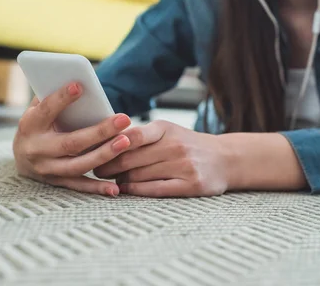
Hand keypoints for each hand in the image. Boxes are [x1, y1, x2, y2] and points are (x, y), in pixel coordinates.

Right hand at [12, 82, 132, 196]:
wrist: (21, 157)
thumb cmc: (39, 123)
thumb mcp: (39, 108)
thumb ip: (55, 97)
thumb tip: (81, 83)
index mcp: (30, 125)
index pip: (47, 110)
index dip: (62, 98)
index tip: (80, 86)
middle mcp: (37, 149)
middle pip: (71, 142)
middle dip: (99, 131)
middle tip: (124, 118)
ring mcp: (47, 169)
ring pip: (78, 165)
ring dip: (104, 155)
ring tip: (126, 142)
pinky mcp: (57, 182)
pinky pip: (79, 186)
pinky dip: (97, 188)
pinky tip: (115, 189)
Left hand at [93, 120, 232, 197]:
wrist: (226, 158)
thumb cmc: (187, 145)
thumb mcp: (168, 131)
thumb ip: (141, 135)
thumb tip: (103, 140)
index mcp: (166, 128)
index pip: (132, 135)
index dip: (109, 144)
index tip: (93, 151)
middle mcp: (175, 145)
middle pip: (130, 158)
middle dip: (108, 165)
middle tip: (95, 170)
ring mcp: (183, 166)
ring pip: (139, 175)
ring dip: (119, 180)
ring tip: (109, 180)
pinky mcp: (190, 185)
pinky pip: (154, 189)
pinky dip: (135, 191)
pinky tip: (125, 190)